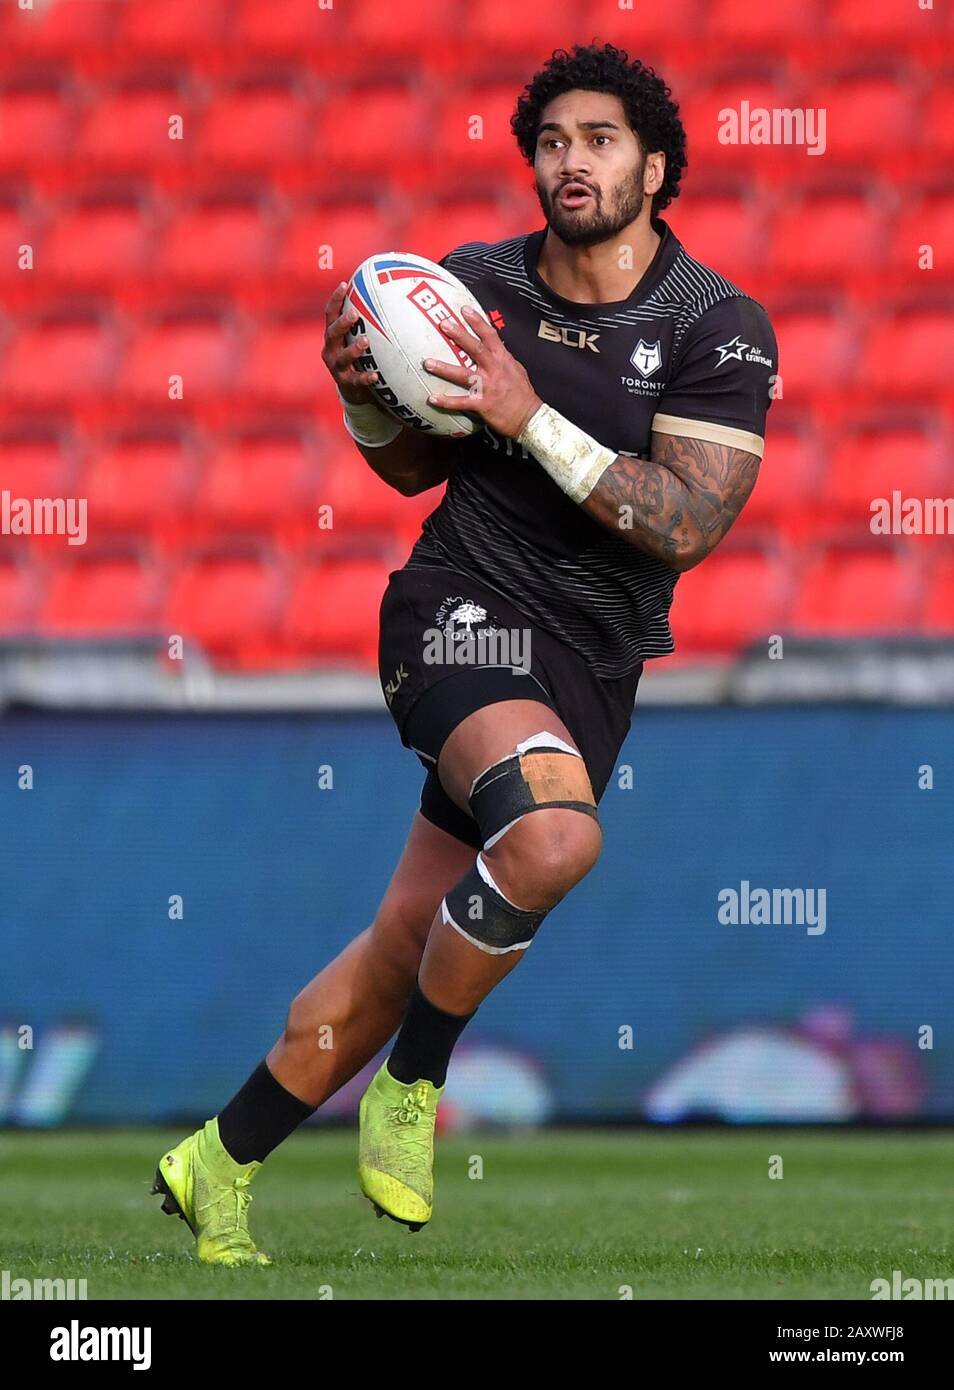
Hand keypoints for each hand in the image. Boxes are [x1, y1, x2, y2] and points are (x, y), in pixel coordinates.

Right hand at [322, 281, 381, 405]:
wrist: (354, 390)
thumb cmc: (360, 356)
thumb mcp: (359, 337)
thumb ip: (367, 321)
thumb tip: (389, 295)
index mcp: (333, 336)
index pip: (331, 314)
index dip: (336, 299)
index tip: (345, 285)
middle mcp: (331, 350)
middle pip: (332, 334)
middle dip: (342, 323)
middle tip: (355, 314)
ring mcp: (337, 367)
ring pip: (342, 358)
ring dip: (353, 348)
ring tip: (365, 341)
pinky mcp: (346, 383)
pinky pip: (356, 380)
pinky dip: (365, 378)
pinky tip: (375, 375)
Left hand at [423, 306, 541, 438]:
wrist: (529, 417)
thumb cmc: (522, 394)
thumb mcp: (516, 369)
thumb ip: (503, 358)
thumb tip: (494, 346)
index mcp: (503, 359)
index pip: (490, 335)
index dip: (477, 321)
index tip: (464, 309)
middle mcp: (494, 370)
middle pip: (475, 348)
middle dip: (459, 335)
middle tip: (443, 324)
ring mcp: (487, 387)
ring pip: (463, 375)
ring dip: (444, 368)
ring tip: (428, 363)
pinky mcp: (482, 404)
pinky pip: (461, 402)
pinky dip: (446, 401)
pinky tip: (432, 398)